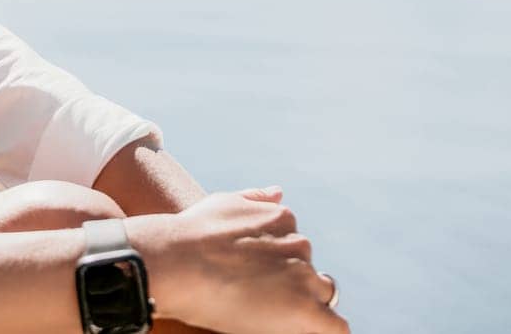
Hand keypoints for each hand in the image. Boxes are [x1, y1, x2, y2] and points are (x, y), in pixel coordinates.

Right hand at [125, 185, 347, 333]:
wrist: (176, 260)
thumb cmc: (191, 233)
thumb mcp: (224, 202)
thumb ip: (255, 198)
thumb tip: (279, 192)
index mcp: (283, 218)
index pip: (296, 248)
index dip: (278, 268)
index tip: (257, 280)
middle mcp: (299, 244)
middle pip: (310, 273)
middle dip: (292, 286)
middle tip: (261, 301)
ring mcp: (303, 277)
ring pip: (321, 297)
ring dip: (304, 307)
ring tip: (273, 315)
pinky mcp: (304, 309)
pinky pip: (334, 328)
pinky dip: (328, 332)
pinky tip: (308, 332)